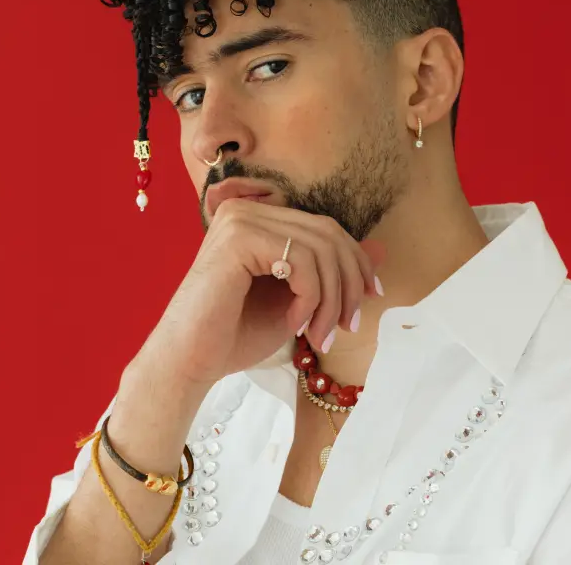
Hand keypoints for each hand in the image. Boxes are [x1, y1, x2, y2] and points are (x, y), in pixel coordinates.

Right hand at [136, 198, 383, 389]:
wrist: (189, 362)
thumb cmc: (236, 335)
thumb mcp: (300, 301)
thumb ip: (333, 273)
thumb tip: (381, 249)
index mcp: (260, 218)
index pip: (327, 228)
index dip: (356, 263)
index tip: (369, 300)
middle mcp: (248, 209)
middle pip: (329, 234)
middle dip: (348, 284)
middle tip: (347, 326)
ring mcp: (241, 218)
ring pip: (320, 247)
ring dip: (331, 299)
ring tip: (320, 335)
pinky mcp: (238, 236)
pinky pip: (301, 259)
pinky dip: (310, 297)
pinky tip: (295, 324)